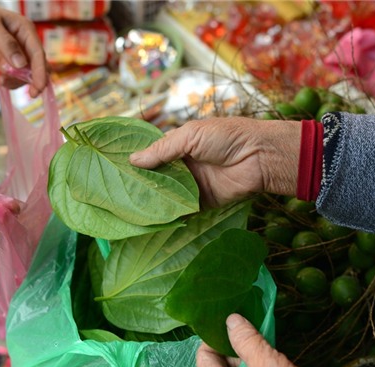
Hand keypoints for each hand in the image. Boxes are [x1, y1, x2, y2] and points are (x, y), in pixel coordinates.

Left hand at [0, 0, 47, 96]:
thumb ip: (6, 43)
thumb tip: (21, 64)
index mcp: (25, 29)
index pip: (38, 52)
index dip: (40, 70)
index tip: (39, 86)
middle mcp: (24, 42)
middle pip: (38, 65)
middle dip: (36, 80)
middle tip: (32, 93)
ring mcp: (16, 54)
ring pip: (28, 74)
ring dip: (20, 82)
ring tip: (3, 82)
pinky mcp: (6, 63)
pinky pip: (15, 77)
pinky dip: (11, 83)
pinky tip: (1, 81)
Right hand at [130, 117, 301, 207]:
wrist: (260, 157)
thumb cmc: (227, 137)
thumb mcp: (191, 135)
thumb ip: (163, 149)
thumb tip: (133, 160)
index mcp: (180, 146)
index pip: (152, 156)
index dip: (136, 163)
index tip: (114, 171)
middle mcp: (184, 167)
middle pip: (157, 178)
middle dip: (140, 186)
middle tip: (115, 195)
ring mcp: (192, 186)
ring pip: (167, 196)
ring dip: (152, 202)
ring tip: (126, 210)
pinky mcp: (202, 204)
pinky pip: (182, 212)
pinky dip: (170, 216)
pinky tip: (150, 222)